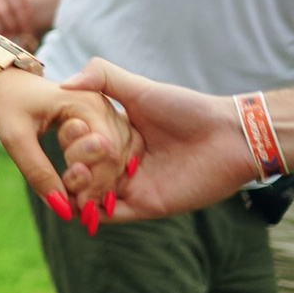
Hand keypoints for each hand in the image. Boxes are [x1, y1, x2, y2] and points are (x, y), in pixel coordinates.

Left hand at [0, 66, 131, 230]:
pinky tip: (87, 191)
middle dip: (99, 186)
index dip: (95, 181)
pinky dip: (103, 176)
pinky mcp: (102, 125)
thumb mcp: (14, 137)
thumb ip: (37, 172)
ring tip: (80, 201)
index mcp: (87, 102)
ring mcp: (107, 115)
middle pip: (117, 157)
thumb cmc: (6, 104)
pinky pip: (114, 157)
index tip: (77, 205)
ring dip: (104, 183)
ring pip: (121, 159)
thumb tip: (62, 209)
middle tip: (79, 208)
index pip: (106, 150)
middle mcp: (104, 107)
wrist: (4, 84)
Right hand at [61, 59, 254, 220]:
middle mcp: (120, 162)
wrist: (230, 136)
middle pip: (79, 170)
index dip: (69, 139)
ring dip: (76, 188)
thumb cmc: (188, 109)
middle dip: (72, 164)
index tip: (72, 129)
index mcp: (116, 136)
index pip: (77, 143)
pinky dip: (91, 212)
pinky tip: (83, 199)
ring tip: (80, 173)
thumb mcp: (140, 87)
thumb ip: (102, 76)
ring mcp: (132, 185)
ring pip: (88, 195)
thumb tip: (64, 84)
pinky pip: (110, 216)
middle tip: (82, 156)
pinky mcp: (146, 205)